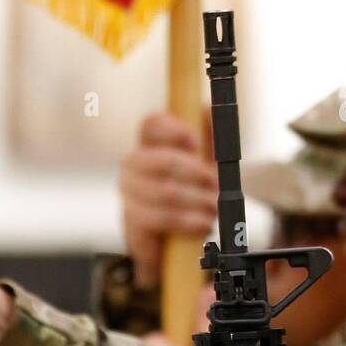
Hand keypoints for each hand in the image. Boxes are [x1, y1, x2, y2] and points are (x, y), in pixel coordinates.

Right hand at [119, 112, 217, 288]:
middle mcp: (134, 161)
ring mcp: (129, 190)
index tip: (195, 141)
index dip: (172, 130)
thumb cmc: (195, 189)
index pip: (152, 124)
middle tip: (216, 184)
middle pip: (161, 159)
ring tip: (214, 208)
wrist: (178, 236)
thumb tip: (212, 109)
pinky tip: (204, 224)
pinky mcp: (130, 218)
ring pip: (166, 192)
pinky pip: (161, 218)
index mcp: (152, 140)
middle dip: (196, 173)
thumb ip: (212, 133)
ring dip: (198, 201)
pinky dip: (189, 221)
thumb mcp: (210, 160)